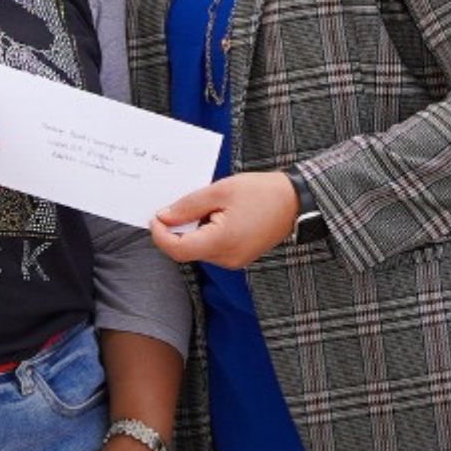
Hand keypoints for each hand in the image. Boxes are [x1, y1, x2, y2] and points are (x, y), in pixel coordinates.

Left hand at [149, 171, 296, 269]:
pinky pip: (211, 247)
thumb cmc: (261, 192)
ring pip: (198, 249)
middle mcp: (227, 258)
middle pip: (186, 250)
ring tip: (205, 205)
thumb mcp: (219, 191)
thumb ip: (187, 206)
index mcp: (222, 242)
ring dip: (191, 229)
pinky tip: (213, 213)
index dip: (160, 235)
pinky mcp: (239, 256)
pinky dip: (204, 232)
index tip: (154, 217)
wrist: (296, 201)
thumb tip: (163, 217)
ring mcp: (234, 260)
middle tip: (177, 203)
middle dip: (176, 229)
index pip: (177, 250)